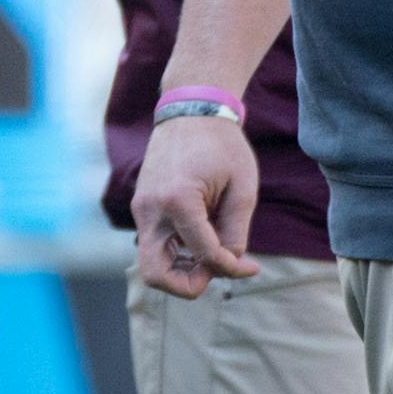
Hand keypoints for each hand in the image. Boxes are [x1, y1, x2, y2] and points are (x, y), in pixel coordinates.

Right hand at [133, 115, 261, 298]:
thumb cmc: (222, 145)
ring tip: (213, 253)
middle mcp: (151, 208)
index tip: (251, 267)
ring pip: (151, 263)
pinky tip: (203, 237)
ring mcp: (141, 208)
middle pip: (155, 275)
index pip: (204, 256)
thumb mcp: (241, 188)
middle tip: (216, 270)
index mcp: (179, 201)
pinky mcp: (142, 207)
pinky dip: (176, 252)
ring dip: (181, 269)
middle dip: (188, 285)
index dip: (231, 269)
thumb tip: (229, 264)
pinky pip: (154, 243)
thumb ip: (235, 232)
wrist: (192, 109)